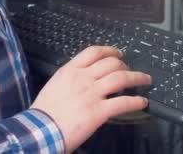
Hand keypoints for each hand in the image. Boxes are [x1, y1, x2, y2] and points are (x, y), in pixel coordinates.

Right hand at [30, 46, 150, 152]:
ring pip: (122, 77)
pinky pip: (123, 102)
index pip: (94, 51)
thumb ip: (71, 80)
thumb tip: (85, 78)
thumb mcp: (54, 86)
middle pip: (112, 63)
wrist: (37, 131)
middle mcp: (83, 79)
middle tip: (131, 69)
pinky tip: (142, 102)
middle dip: (126, 65)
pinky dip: (136, 101)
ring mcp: (92, 94)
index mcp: (70, 71)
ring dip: (138, 77)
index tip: (118, 53)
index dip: (111, 50)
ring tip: (145, 80)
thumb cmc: (43, 114)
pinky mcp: (98, 111)